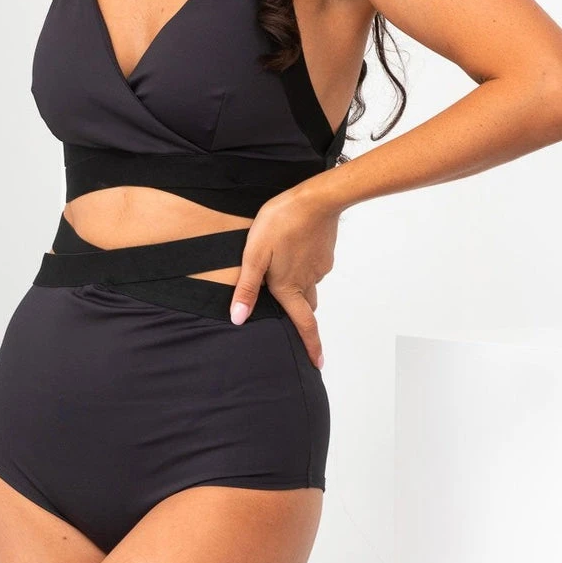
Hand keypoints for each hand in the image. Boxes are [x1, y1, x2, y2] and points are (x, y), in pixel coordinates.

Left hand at [229, 182, 340, 368]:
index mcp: (289, 286)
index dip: (311, 346)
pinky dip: (304, 264)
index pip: (303, 324)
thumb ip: (247, 287)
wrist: (315, 199)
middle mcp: (307, 280)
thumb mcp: (254, 254)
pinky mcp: (325, 252)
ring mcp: (319, 266)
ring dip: (299, 283)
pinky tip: (293, 247)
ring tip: (282, 265)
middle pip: (306, 305)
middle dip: (299, 312)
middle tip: (289, 311)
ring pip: (309, 283)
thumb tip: (238, 318)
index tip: (317, 363)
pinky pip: (314, 265)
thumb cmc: (280, 223)